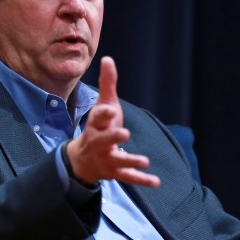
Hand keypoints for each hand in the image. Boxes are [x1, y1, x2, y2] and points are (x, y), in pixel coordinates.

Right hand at [65, 56, 160, 187]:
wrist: (83, 159)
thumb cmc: (98, 127)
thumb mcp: (103, 105)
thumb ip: (108, 84)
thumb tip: (108, 58)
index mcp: (97, 124)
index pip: (98, 117)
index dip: (104, 114)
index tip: (110, 110)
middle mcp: (99, 142)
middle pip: (104, 140)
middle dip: (113, 137)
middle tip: (125, 134)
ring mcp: (107, 159)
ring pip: (118, 161)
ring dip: (130, 160)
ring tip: (144, 160)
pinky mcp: (116, 172)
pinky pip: (129, 178)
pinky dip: (142, 180)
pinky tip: (156, 182)